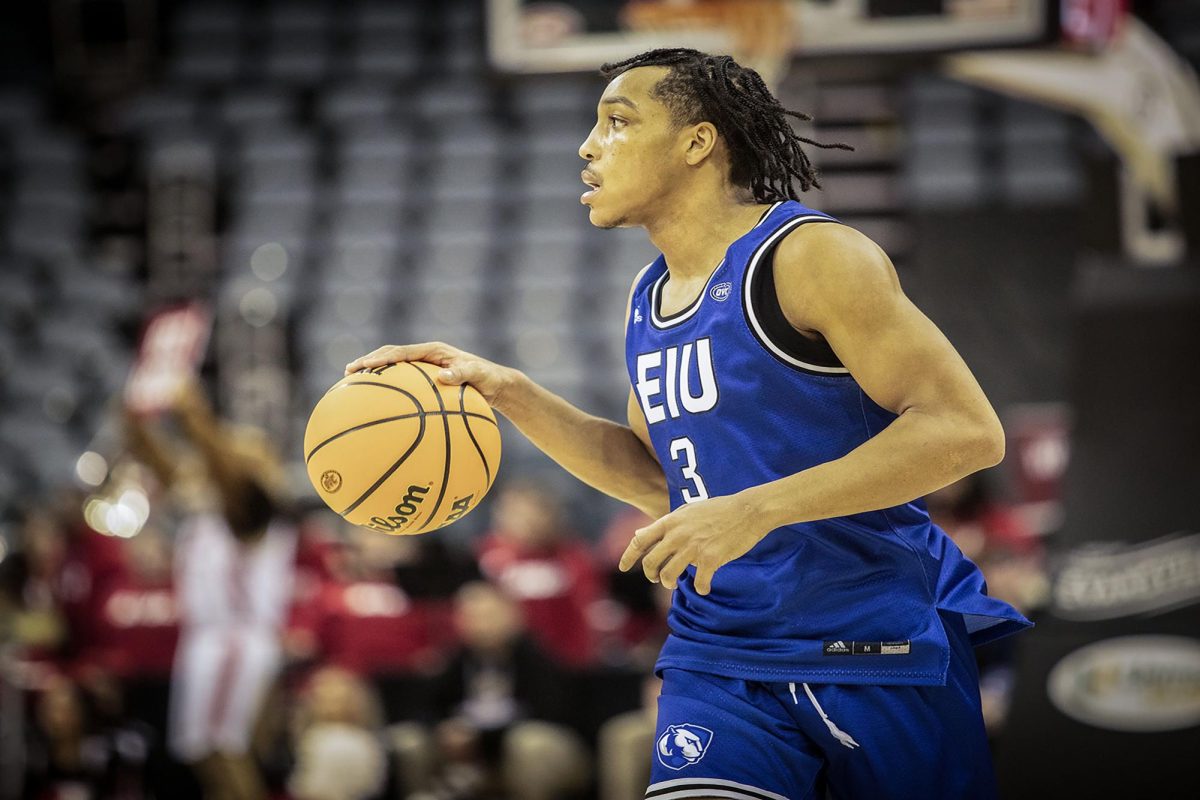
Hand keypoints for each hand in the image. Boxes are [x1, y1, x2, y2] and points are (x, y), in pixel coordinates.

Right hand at [344, 342, 518, 407]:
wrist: (497, 384)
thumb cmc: (489, 379)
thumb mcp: (479, 375)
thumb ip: (462, 374)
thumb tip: (443, 377)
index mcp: (434, 351)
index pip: (401, 352)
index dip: (381, 358)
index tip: (364, 365)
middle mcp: (426, 356)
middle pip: (390, 355)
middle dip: (368, 362)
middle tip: (348, 372)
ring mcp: (424, 368)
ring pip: (393, 368)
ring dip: (374, 374)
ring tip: (351, 385)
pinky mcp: (425, 379)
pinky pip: (403, 384)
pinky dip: (389, 389)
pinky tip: (377, 406)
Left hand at [618, 493, 769, 594]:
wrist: (747, 511)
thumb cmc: (717, 510)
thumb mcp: (686, 511)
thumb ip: (663, 524)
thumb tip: (638, 533)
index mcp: (671, 521)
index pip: (640, 540)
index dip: (628, 556)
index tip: (622, 568)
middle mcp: (678, 535)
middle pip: (651, 563)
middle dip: (651, 574)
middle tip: (658, 578)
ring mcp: (694, 548)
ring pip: (669, 576)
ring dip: (670, 584)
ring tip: (676, 583)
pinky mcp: (711, 559)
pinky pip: (699, 583)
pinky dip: (701, 588)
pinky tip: (705, 587)